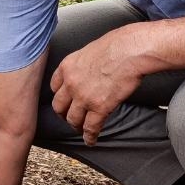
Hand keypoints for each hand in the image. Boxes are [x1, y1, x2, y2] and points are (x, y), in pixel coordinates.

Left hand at [49, 28, 145, 144]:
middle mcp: (71, 83)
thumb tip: (90, 70)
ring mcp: (83, 97)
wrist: (130, 50)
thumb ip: (84, 64)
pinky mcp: (99, 108)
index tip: (65, 100)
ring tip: (82, 129)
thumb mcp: (90, 50)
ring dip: (77, 126)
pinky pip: (90, 127)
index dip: (60, 96)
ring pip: (72, 119)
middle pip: (59, 106)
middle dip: (64, 113)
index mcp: (68, 66)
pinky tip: (91, 140)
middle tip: (70, 117)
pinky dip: (90, 136)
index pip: (55, 86)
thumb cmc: (117, 45)